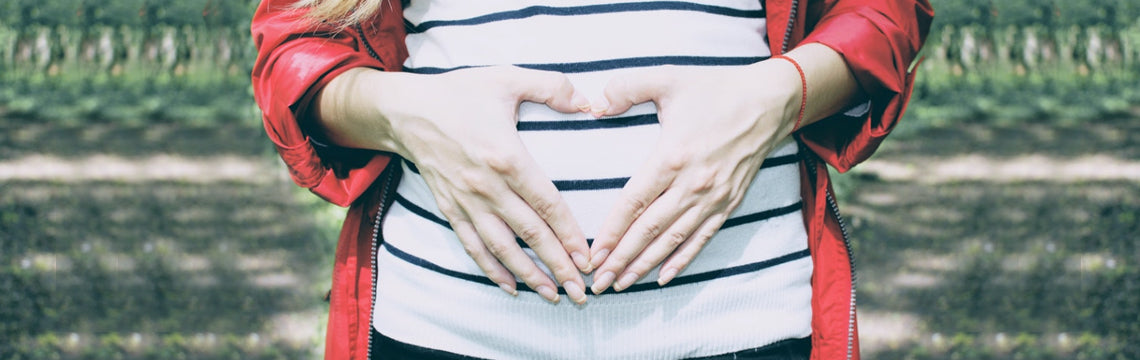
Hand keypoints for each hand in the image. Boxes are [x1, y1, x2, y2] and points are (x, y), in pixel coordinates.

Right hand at [376, 66, 593, 303]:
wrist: (406, 111)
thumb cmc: (460, 93)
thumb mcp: (507, 78)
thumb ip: (552, 87)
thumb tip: (588, 102)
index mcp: (507, 157)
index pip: (546, 203)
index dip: (568, 234)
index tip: (587, 257)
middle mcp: (487, 187)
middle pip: (530, 234)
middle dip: (558, 266)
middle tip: (581, 291)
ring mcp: (467, 202)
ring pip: (502, 248)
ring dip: (529, 275)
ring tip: (553, 295)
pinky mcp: (451, 209)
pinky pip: (473, 246)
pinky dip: (491, 270)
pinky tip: (510, 288)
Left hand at [586, 61, 801, 293]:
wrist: (770, 101)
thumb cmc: (716, 90)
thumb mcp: (668, 78)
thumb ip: (627, 88)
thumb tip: (594, 104)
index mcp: (672, 156)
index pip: (634, 203)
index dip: (612, 231)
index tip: (593, 253)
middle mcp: (692, 184)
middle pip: (649, 229)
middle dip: (622, 258)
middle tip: (598, 281)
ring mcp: (712, 198)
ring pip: (673, 240)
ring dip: (646, 265)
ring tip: (622, 284)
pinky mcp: (729, 203)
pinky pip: (702, 238)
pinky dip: (682, 260)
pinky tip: (663, 278)